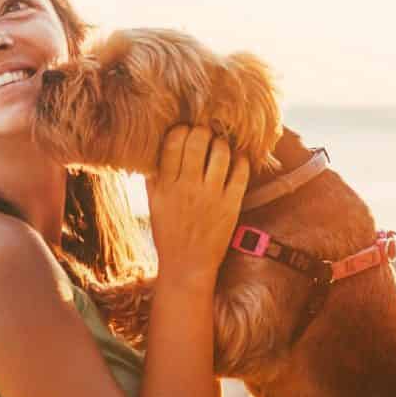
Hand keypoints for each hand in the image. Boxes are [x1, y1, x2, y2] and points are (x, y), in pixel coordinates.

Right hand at [146, 125, 249, 285]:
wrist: (187, 266)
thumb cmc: (169, 234)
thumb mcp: (154, 205)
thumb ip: (153, 179)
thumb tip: (153, 152)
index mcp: (165, 186)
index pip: (173, 142)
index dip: (181, 130)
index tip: (186, 131)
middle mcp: (187, 187)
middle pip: (197, 141)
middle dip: (203, 131)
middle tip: (206, 135)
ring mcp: (211, 196)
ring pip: (221, 152)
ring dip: (222, 144)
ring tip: (220, 147)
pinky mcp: (231, 206)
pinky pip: (241, 173)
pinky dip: (241, 161)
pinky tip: (237, 160)